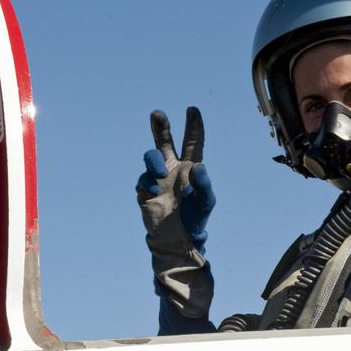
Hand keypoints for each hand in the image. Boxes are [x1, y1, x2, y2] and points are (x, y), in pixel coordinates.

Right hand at [137, 107, 215, 316]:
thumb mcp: (207, 201)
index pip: (193, 142)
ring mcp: (157, 178)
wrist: (177, 240)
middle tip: (157, 114)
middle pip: (165, 141)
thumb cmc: (195, 219)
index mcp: (191, 167)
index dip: (193, 125)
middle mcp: (172, 168)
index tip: (193, 110)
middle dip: (161, 126)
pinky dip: (149, 182)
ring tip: (160, 171)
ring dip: (154, 159)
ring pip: (151, 156)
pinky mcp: (145, 190)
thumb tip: (198, 167)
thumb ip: (205, 184)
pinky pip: (143, 179)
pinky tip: (155, 191)